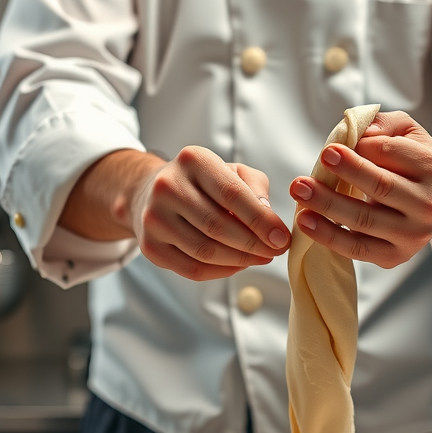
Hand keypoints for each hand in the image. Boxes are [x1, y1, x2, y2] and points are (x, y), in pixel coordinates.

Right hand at [127, 146, 291, 280]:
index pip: (232, 194)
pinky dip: (221, 272)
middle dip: (253, 244)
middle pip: (217, 226)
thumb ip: (256, 189)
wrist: (153, 194)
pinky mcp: (149, 246)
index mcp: (192, 160)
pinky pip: (192, 269)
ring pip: (205, 251)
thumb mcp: (233, 172)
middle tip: (275, 252)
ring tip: (260, 258)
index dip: (260, 220)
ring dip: (240, 260)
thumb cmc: (204, 184)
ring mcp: (154, 218)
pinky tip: (238, 265)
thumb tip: (269, 221)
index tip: (282, 238)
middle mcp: (167, 186)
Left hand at [288, 111, 431, 267]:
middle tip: (319, 160)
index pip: (390, 153)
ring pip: (364, 220)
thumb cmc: (413, 164)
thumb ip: (385, 125)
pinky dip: (328, 236)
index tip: (332, 148)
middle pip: (380, 186)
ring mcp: (413, 235)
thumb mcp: (407, 133)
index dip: (359, 148)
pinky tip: (306, 222)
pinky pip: (356, 248)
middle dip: (346, 172)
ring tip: (300, 191)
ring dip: (327, 205)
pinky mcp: (394, 256)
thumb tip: (358, 135)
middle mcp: (428, 205)